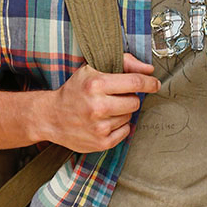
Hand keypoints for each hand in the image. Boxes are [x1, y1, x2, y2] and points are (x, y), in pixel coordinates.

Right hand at [32, 53, 159, 152]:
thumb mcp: (92, 69)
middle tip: (116, 97)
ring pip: (129, 117)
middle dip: (129, 98)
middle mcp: (98, 106)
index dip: (149, 82)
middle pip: (135, 102)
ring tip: (105, 110)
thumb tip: (149, 70)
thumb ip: (124, 63)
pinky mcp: (101, 143)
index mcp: (96, 85)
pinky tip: (105, 121)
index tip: (154, 83)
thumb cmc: (74, 90)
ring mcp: (99, 127)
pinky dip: (119, 126)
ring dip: (122, 112)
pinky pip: (125, 132)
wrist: (51, 117)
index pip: (135, 82)